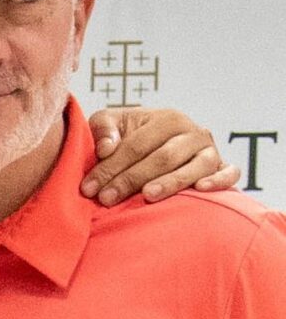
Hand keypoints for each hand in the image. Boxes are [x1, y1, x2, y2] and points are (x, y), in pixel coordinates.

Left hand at [82, 107, 236, 206]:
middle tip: (106, 199)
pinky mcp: (221, 168)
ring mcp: (209, 151)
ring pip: (194, 166)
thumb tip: (106, 148)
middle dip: (131, 179)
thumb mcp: (111, 125)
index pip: (137, 145)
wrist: (156, 151)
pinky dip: (219, 180)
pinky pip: (229, 173)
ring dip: (171, 182)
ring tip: (147, 196)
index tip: (89, 188)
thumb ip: (103, 129)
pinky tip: (200, 189)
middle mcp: (192, 132)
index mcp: (167, 119)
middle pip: (162, 157)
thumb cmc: (129, 139)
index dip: (111, 166)